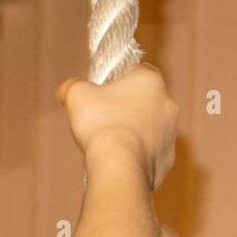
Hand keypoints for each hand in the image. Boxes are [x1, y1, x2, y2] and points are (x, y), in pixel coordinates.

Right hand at [56, 63, 178, 189]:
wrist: (119, 166)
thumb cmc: (101, 123)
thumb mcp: (77, 95)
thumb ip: (72, 86)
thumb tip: (65, 90)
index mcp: (150, 80)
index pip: (137, 70)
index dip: (118, 80)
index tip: (104, 93)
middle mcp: (168, 103)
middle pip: (145, 100)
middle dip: (127, 108)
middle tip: (104, 120)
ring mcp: (171, 133)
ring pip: (151, 128)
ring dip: (134, 132)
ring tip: (111, 144)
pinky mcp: (169, 159)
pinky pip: (152, 154)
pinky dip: (139, 156)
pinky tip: (122, 161)